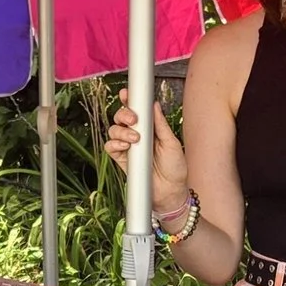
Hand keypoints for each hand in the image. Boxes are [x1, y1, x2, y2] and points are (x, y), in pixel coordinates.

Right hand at [102, 88, 189, 217]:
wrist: (171, 192)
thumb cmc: (175, 168)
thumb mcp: (172, 143)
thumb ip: (160, 124)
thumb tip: (154, 104)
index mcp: (150, 128)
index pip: (136, 110)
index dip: (129, 100)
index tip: (126, 93)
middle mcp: (137, 135)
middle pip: (121, 117)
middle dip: (124, 114)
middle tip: (134, 120)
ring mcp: (128, 147)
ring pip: (113, 130)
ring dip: (121, 131)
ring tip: (135, 139)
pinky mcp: (122, 159)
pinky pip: (110, 147)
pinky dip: (114, 144)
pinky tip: (125, 146)